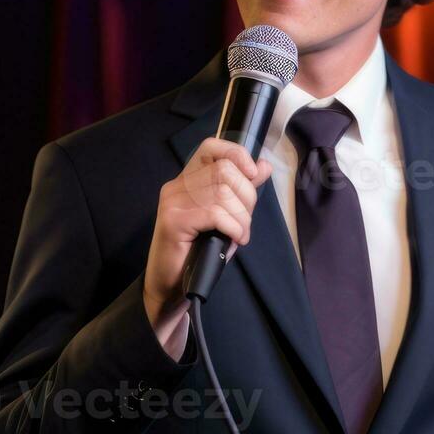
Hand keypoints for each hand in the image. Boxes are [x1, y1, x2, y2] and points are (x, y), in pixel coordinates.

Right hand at [142, 138, 272, 358]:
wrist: (170, 287)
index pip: (212, 147)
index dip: (237, 154)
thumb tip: (263, 167)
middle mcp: (177, 185)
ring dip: (241, 217)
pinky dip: (233, 227)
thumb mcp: (225, 218)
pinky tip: (234, 239)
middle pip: (225, 171)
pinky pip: (214, 213)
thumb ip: (241, 192)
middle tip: (245, 222)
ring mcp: (172, 202)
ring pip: (222, 193)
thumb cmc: (197, 254)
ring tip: (239, 234)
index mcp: (188, 180)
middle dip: (247, 197)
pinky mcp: (173, 221)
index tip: (253, 174)